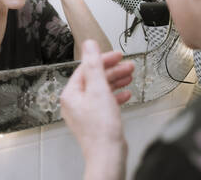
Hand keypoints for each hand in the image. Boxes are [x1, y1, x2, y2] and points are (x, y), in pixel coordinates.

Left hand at [60, 40, 133, 162]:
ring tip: (130, 75)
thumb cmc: (101, 128)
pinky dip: (115, 95)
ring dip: (116, 81)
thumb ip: (94, 65)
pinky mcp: (95, 120)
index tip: (117, 55)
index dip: (103, 59)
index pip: (86, 68)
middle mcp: (75, 102)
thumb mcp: (98, 89)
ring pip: (100, 89)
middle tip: (128, 65)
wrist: (108, 155)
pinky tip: (126, 94)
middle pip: (94, 78)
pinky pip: (104, 102)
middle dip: (112, 70)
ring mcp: (85, 112)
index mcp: (71, 94)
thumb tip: (89, 45)